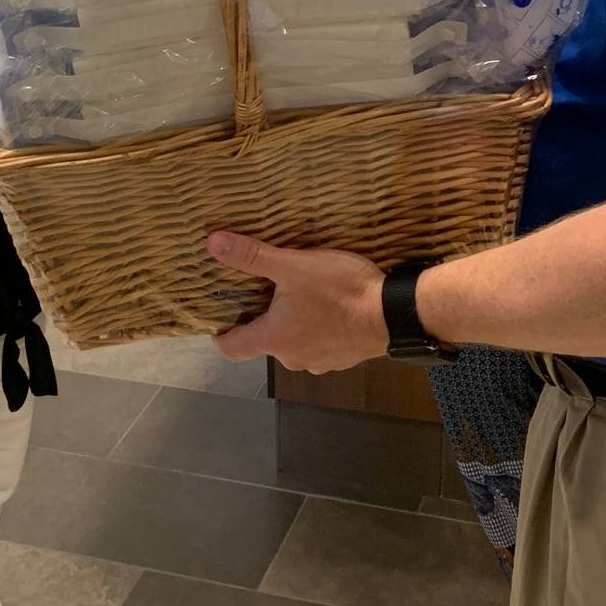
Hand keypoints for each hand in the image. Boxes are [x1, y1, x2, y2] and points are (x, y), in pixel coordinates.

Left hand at [208, 233, 387, 370]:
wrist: (393, 314)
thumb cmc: (339, 292)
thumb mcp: (294, 266)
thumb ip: (253, 256)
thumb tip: (212, 243)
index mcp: (273, 339)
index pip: (232, 348)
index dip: (222, 334)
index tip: (221, 318)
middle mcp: (292, 358)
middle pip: (265, 342)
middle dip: (264, 320)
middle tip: (266, 293)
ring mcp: (319, 362)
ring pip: (294, 344)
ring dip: (293, 325)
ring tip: (301, 297)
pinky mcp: (343, 359)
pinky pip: (320, 346)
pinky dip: (318, 330)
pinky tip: (330, 310)